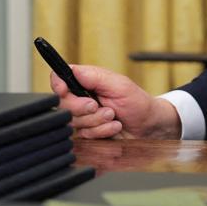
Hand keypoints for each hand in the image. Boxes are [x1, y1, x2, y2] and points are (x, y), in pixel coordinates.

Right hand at [50, 64, 181, 139]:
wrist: (148, 127)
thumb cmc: (137, 102)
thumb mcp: (120, 85)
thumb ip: (95, 77)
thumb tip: (72, 68)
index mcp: (86, 82)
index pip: (60, 79)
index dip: (58, 85)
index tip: (64, 90)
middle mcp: (81, 99)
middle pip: (63, 104)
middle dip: (82, 108)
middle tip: (98, 106)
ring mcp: (84, 118)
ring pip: (74, 122)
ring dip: (97, 121)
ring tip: (114, 117)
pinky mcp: (88, 134)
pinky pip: (85, 136)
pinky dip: (101, 132)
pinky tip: (113, 128)